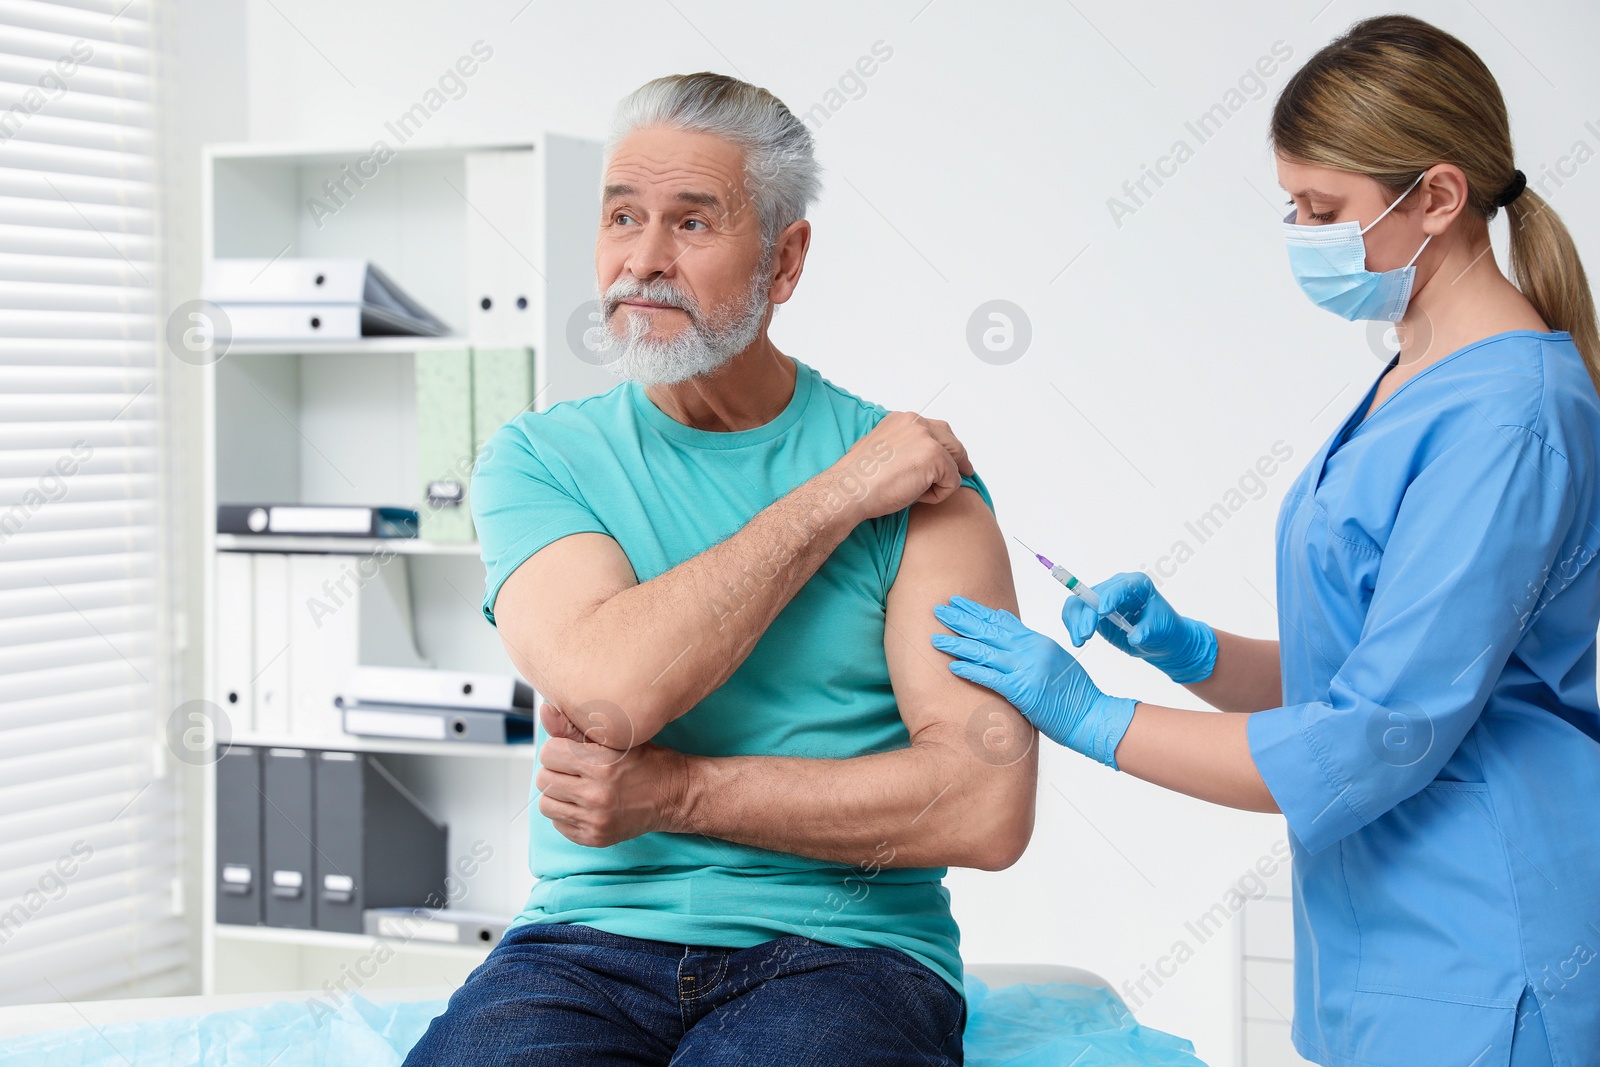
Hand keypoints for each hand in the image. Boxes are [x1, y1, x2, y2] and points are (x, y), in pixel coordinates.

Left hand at [535, 704, 687, 847]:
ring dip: (557, 794)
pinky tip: (584, 805)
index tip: (570, 751)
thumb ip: (575, 727)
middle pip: (544, 780)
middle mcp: (596, 795)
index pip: (549, 753)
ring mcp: (595, 820)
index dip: (557, 749)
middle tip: (574, 770)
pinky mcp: (595, 838)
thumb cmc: (648, 762)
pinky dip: (566, 814)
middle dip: (555, 771)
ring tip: (576, 788)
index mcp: (601, 764)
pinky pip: (559, 825)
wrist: (675, 796)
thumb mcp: (617, 737)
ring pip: (546, 805)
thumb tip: (545, 711)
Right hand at [830, 411, 973, 520]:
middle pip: (953, 441)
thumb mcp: (881, 451)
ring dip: (941, 482)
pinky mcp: (936, 457)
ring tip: (917, 493)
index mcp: (903, 420)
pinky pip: (953, 482)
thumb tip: (919, 461)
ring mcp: (928, 438)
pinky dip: (939, 496)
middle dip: (959, 460)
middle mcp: (916, 422)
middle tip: (965, 474)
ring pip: (955, 463)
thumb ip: (903, 448)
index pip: (936, 430)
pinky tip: (916, 497)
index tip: (952, 460)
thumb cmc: (859, 479)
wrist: (849, 490)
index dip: (946, 448)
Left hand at [931, 596, 1136, 768]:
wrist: (1090, 716)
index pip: (1001, 620)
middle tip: (938, 609)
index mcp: (1037, 641)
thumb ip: (1030, 645)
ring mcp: (1026, 669)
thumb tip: (1008, 630)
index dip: (977, 610)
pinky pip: (990, 677)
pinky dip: (970, 670)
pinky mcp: (1022, 691)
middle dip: (961, 619)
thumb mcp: (1053, 659)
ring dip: (957, 643)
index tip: (957, 601)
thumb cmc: (1072, 693)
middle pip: (988, 630)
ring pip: (984, 651)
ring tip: (935, 637)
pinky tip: (953, 665)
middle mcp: (1030, 649)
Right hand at [1061, 571, 1216, 683]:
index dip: (1109, 598)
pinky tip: (1077, 638)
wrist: (1160, 639)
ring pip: (1079, 603)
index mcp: (1138, 584)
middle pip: (1093, 595)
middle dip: (1086, 615)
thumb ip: (1148, 631)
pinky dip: (1072, 624)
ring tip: (1078, 641)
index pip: (1120, 587)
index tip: (1102, 612)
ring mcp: (1103, 598)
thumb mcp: (1161, 630)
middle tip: (1084, 636)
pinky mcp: (1094, 611)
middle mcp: (1117, 587)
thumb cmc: (1165, 629)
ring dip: (1074, 621)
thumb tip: (1135, 638)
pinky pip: (1076, 612)